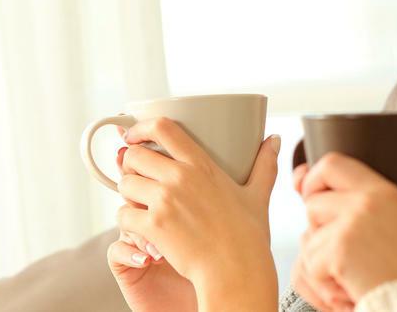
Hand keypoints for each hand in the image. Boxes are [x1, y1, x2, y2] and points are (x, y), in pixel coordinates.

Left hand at [114, 117, 280, 309]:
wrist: (236, 270)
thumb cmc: (248, 236)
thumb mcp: (258, 194)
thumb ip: (265, 164)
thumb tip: (274, 141)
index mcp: (202, 165)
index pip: (163, 128)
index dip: (141, 127)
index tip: (134, 136)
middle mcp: (179, 178)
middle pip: (134, 156)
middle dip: (131, 166)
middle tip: (138, 177)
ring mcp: (164, 201)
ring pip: (124, 184)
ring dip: (128, 194)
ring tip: (141, 205)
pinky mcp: (153, 226)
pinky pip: (123, 215)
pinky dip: (127, 222)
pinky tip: (141, 228)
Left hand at [296, 153, 396, 301]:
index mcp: (384, 193)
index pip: (332, 164)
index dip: (315, 176)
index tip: (313, 191)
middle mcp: (362, 204)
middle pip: (312, 202)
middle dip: (317, 224)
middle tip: (336, 244)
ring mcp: (346, 228)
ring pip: (308, 235)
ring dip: (319, 255)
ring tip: (347, 270)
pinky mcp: (335, 253)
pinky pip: (309, 262)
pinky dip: (321, 279)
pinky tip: (346, 284)